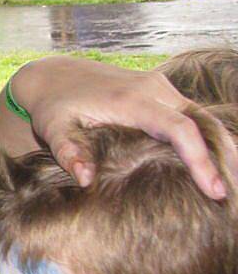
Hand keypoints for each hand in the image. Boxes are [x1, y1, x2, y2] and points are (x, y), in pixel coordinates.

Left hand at [14, 56, 237, 198]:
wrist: (54, 77)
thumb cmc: (53, 108)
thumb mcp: (53, 129)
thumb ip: (68, 153)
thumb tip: (86, 180)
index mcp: (131, 101)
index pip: (179, 130)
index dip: (199, 160)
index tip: (213, 191)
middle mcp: (153, 89)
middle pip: (203, 122)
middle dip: (222, 157)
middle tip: (230, 197)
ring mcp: (160, 87)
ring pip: (202, 117)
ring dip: (220, 147)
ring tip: (229, 185)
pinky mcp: (160, 92)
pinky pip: (192, 114)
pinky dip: (207, 138)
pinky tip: (215, 164)